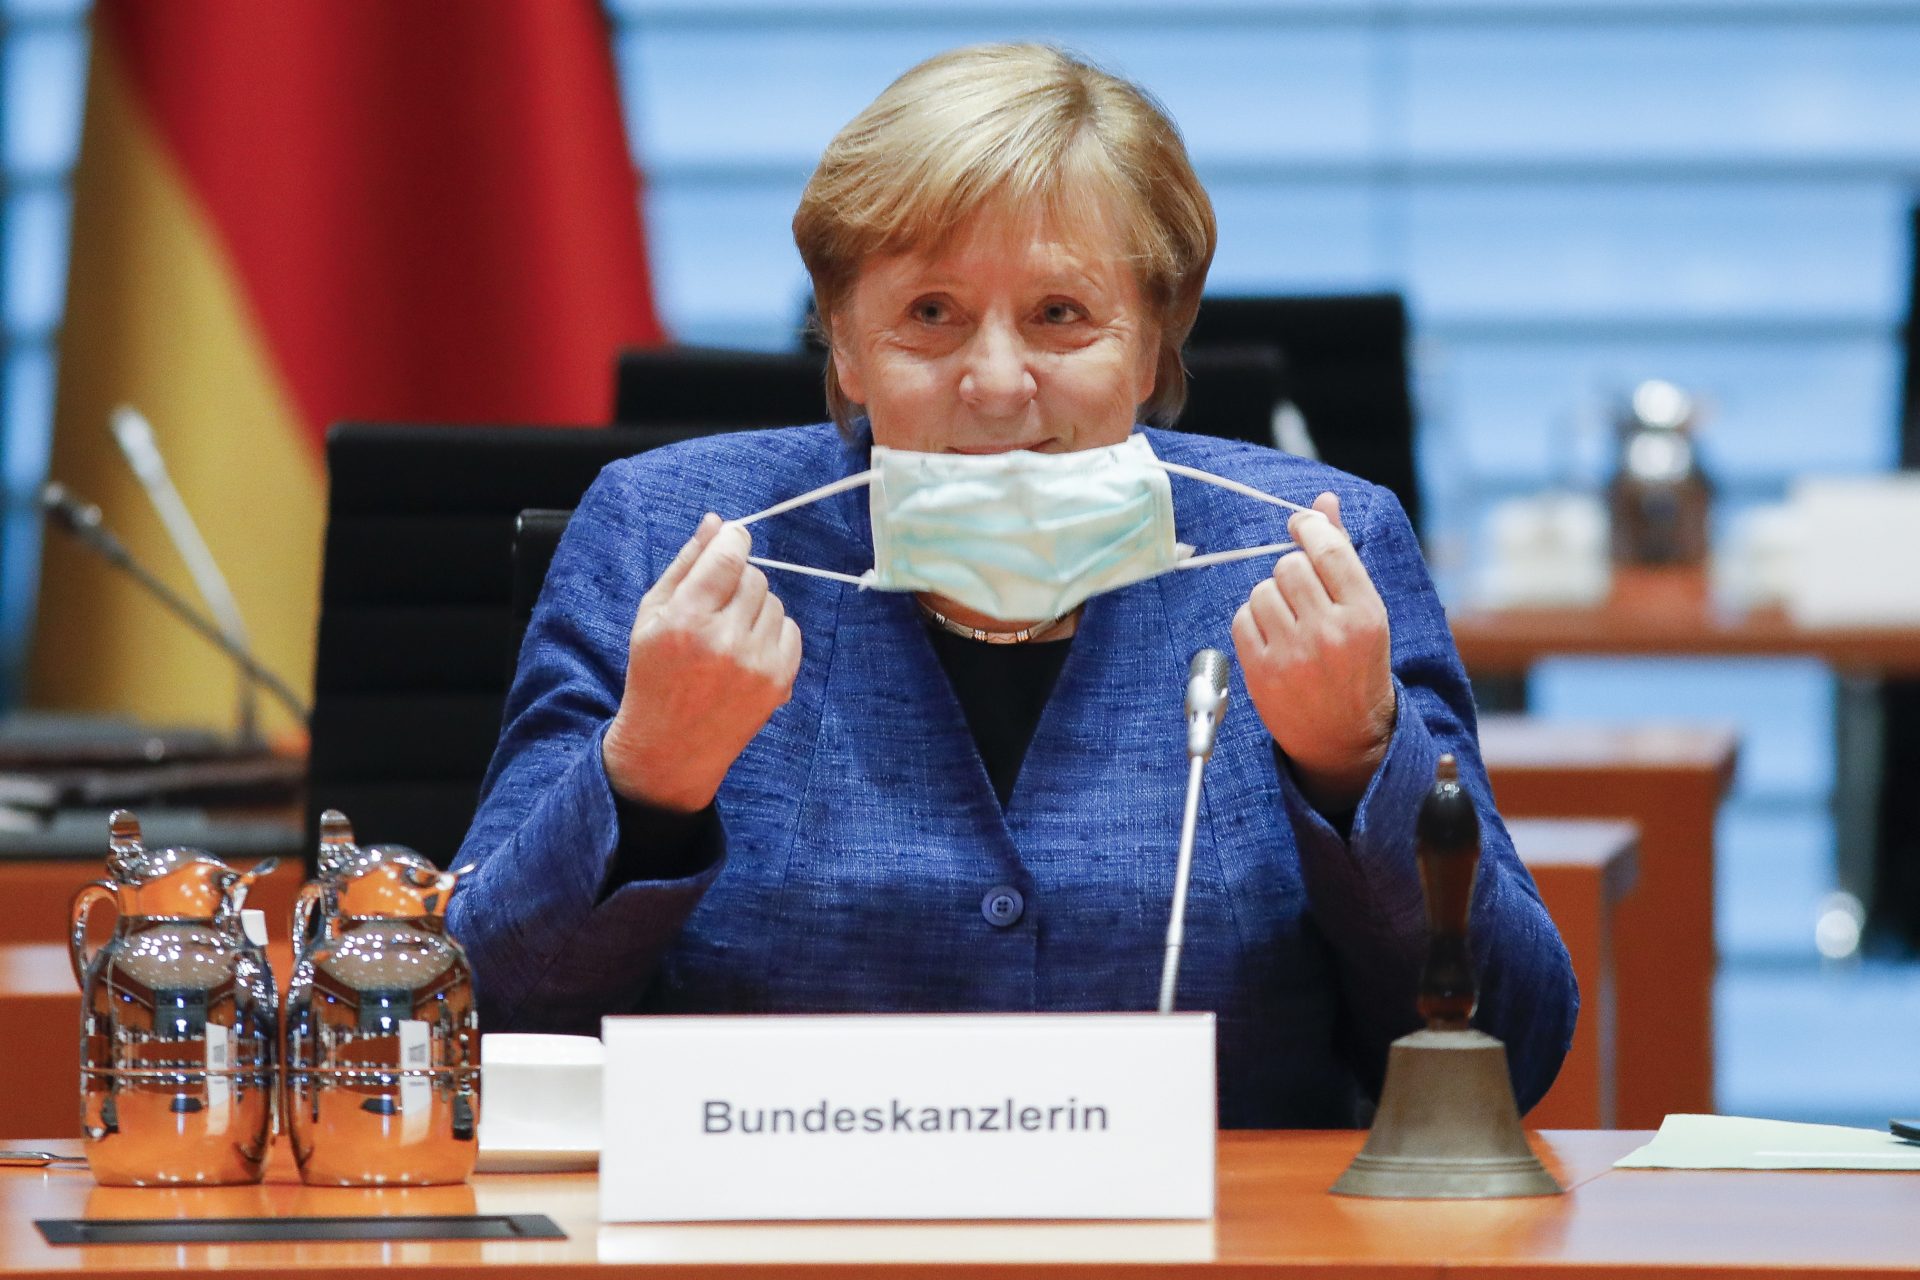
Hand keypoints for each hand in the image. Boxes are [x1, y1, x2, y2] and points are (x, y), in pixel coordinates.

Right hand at [602, 514, 802, 811]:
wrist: (670, 748)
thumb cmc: (654, 674)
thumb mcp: (651, 616)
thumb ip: (685, 565)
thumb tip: (716, 522)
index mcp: (685, 620)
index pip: (730, 557)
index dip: (735, 539)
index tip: (733, 539)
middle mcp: (724, 641)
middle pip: (755, 577)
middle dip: (738, 580)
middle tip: (717, 603)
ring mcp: (756, 664)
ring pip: (775, 602)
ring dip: (755, 607)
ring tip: (727, 633)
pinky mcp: (779, 682)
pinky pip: (791, 630)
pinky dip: (772, 632)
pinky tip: (745, 650)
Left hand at [1231, 492, 1395, 812]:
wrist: (1346, 737)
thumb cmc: (1358, 666)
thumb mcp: (1365, 612)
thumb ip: (1342, 555)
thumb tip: (1323, 502)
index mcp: (1365, 613)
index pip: (1327, 549)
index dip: (1308, 528)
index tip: (1300, 525)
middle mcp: (1330, 632)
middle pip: (1288, 566)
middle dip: (1291, 571)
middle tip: (1303, 595)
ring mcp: (1294, 654)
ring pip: (1261, 590)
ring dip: (1270, 597)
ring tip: (1290, 621)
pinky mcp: (1263, 672)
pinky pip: (1241, 619)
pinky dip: (1252, 621)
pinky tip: (1272, 637)